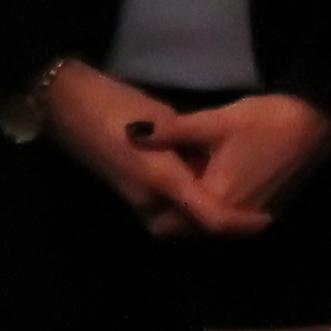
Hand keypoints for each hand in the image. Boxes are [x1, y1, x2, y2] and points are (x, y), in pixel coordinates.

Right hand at [40, 61, 266, 239]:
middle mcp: (147, 199)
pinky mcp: (125, 190)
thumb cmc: (114, 103)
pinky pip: (161, 210)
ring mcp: (132, 198)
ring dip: (198, 214)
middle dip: (218, 223)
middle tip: (246, 209)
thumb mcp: (161, 117)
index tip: (266, 218)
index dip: (241, 223)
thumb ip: (190, 143)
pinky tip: (192, 180)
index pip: (212, 217)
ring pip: (175, 221)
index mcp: (162, 179)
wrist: (63, 102)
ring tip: (222, 194)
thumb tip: (212, 161)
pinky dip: (181, 204)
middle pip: (192, 228)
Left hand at [148, 93, 330, 220]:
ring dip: (193, 205)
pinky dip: (214, 202)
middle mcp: (238, 218)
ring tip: (175, 179)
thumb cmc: (263, 121)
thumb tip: (131, 133)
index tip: (140, 189)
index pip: (174, 221)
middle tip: (153, 183)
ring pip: (211, 221)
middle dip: (172, 208)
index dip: (154, 207)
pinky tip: (204, 177)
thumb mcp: (212, 122)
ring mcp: (256, 216)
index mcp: (220, 201)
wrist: (315, 120)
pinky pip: (230, 214)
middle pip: (192, 226)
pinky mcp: (268, 208)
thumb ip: (170, 132)